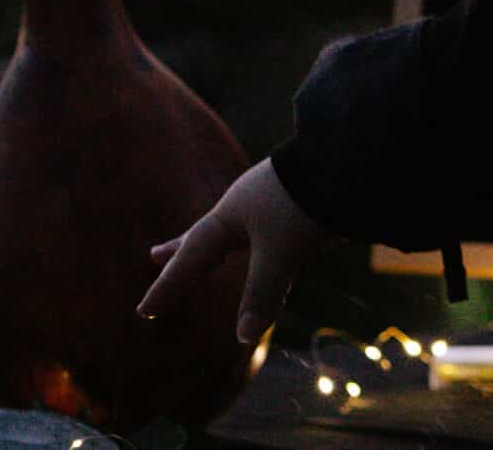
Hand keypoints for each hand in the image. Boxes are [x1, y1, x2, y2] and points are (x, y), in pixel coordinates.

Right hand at [139, 158, 333, 345]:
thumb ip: (261, 294)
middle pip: (204, 232)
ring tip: (205, 248)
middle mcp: (244, 203)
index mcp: (230, 214)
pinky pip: (261, 224)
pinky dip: (250, 236)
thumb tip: (243, 337)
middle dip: (180, 249)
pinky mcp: (294, 197)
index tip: (143, 312)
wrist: (349, 155)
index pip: (191, 258)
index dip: (168, 287)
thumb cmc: (306, 203)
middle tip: (154, 255)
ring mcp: (269, 197)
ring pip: (233, 227)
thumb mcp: (281, 254)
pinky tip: (261, 235)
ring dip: (215, 241)